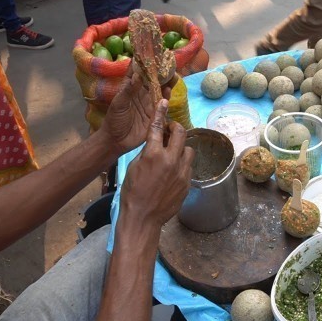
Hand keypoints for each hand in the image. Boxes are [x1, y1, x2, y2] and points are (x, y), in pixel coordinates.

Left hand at [99, 65, 174, 154]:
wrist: (116, 140)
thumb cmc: (114, 120)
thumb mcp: (119, 103)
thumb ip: (129, 90)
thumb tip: (139, 75)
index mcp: (131, 88)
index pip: (139, 72)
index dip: (145, 63)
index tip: (153, 53)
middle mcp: (141, 94)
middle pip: (153, 80)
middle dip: (161, 73)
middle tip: (170, 65)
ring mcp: (149, 104)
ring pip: (160, 91)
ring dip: (166, 84)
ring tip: (173, 77)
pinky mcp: (154, 115)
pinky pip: (162, 105)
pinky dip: (166, 99)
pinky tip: (169, 92)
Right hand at [120, 100, 193, 226]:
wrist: (143, 217)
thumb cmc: (132, 192)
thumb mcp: (134, 167)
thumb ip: (147, 152)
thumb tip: (156, 143)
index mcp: (153, 154)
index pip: (158, 127)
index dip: (161, 113)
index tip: (164, 103)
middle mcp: (171, 160)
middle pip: (181, 133)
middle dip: (176, 128)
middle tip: (171, 130)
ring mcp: (182, 172)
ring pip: (189, 150)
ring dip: (182, 148)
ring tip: (173, 154)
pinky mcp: (187, 183)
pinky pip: (188, 167)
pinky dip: (182, 165)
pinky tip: (173, 172)